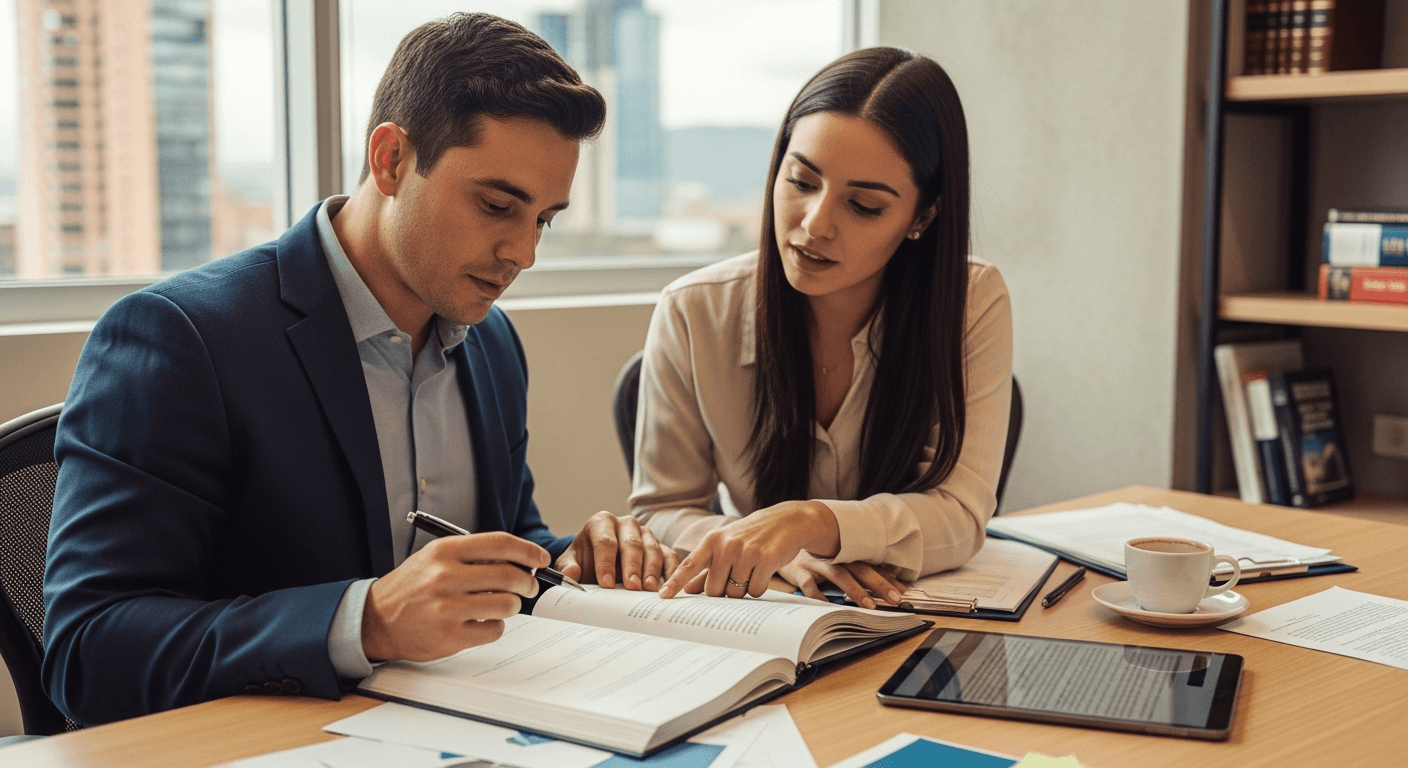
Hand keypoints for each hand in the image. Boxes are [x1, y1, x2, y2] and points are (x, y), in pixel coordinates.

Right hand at [361, 531, 546, 661]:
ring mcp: (447, 608)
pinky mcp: (450, 636)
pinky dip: (494, 627)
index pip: (500, 543)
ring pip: (506, 604)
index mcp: (445, 551)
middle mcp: (445, 577)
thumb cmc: (413, 586)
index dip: (528, 550)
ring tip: (502, 605)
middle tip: (528, 586)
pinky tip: (481, 623)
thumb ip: (472, 556)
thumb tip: (518, 560)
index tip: (540, 558)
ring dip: (512, 605)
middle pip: (509, 575)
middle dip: (527, 582)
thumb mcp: (436, 558)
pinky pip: (493, 630)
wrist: (376, 620)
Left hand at [556, 511, 680, 590]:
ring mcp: (645, 534)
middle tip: (631, 587)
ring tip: (648, 589)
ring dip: (651, 570)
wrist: (597, 560)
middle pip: (631, 543)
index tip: (605, 584)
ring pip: (651, 548)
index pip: (605, 541)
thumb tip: (571, 573)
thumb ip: (568, 567)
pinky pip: (668, 555)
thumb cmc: (585, 560)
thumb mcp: (572, 562)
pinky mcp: (660, 546)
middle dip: (631, 566)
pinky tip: (667, 586)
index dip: (605, 563)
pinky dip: (670, 571)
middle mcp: (626, 524)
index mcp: (601, 522)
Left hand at [658, 500, 839, 599]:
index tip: (662, 596)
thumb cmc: (751, 535)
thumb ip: (706, 568)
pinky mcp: (765, 560)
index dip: (675, 582)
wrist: (786, 521)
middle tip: (736, 575)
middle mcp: (726, 545)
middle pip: (714, 590)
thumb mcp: (726, 545)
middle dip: (724, 590)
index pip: (689, 565)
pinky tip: (764, 571)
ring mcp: (746, 552)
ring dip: (743, 589)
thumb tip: (688, 589)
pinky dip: (759, 587)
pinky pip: (755, 590)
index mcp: (712, 540)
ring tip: (752, 569)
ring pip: (735, 592)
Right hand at [778, 551, 908, 609]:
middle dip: (879, 583)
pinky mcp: (799, 570)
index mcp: (843, 552)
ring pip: (839, 575)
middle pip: (860, 568)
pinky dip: (819, 595)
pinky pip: (810, 584)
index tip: (903, 589)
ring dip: (856, 590)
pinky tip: (829, 607)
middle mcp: (832, 555)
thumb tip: (878, 582)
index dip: (887, 576)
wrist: (775, 541)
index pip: (870, 564)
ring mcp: (816, 562)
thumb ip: (851, 568)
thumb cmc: (809, 555)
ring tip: (870, 606)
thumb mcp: (830, 557)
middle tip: (895, 598)